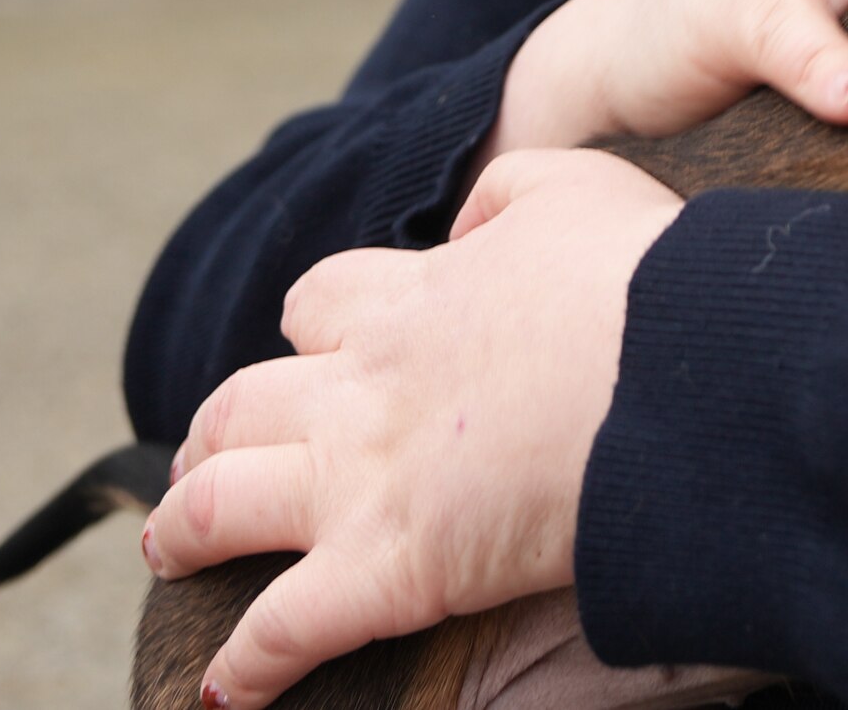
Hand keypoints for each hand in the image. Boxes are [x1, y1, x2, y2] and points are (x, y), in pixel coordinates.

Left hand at [146, 150, 680, 707]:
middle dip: (212, 432)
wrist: (680, 372)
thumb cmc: (648, 283)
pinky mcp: (387, 568)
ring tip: (167, 551)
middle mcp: (365, 385)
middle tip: (204, 460)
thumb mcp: (580, 188)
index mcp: (413, 298)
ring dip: (182, 530)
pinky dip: (242, 670)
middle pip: (241, 403)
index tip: (321, 351)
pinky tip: (221, 697)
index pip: (320, 303)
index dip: (313, 327)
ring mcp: (362, 478)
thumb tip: (471, 220)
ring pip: (220, 503)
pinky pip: (282, 630)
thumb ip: (511, 189)